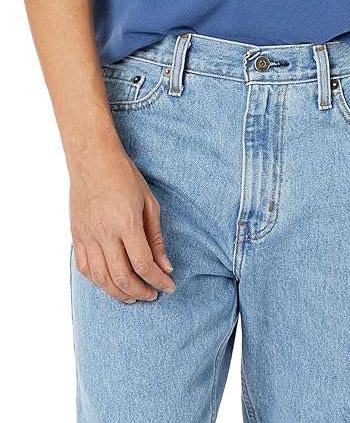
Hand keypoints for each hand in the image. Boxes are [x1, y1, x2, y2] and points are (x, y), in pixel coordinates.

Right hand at [69, 147, 175, 302]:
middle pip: (122, 277)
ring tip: (133, 296)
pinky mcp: (76, 236)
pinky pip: (85, 268)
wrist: (92, 159)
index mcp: (126, 223)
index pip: (144, 264)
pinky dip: (98, 282)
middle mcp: (104, 233)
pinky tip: (110, 283)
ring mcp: (87, 236)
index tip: (169, 286)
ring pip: (101, 278)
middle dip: (140, 292)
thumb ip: (156, 237)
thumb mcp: (148, 202)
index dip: (158, 280)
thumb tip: (165, 266)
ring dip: (119, 293)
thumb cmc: (124, 176)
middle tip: (152, 294)